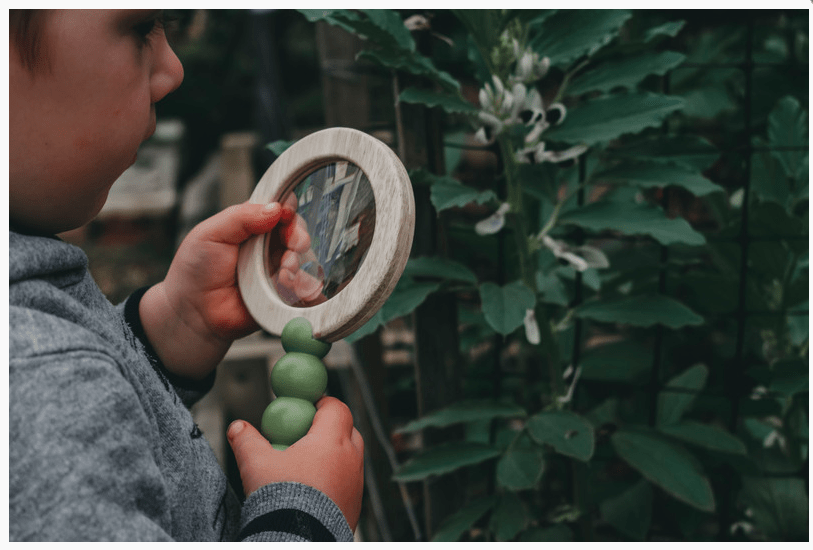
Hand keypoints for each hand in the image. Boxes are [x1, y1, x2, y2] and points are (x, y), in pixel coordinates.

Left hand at [139, 202, 287, 378]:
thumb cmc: (195, 272)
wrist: (194, 313)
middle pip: (297, 232)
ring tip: (283, 271)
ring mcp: (276, 271)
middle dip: (298, 236)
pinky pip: (303, 287)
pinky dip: (300, 284)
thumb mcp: (210, 234)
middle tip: (292, 243)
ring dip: (297, 262)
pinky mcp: (282, 295)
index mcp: (251, 227)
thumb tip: (275, 209)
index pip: (279, 210)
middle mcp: (267, 247)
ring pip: (304, 259)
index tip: (286, 214)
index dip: (287, 210)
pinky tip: (285, 285)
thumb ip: (240, 217)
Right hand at [227, 396, 363, 530]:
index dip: (322, 403)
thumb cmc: (282, 501)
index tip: (307, 406)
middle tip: (306, 433)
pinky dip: (336, 478)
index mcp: (331, 440)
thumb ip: (246, 441)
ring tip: (307, 463)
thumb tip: (237, 427)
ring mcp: (356, 483)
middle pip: (347, 430)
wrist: (298, 541)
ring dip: (333, 454)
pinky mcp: (356, 504)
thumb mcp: (256, 465)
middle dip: (329, 427)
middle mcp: (350, 459)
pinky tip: (314, 488)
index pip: (336, 407)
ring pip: (350, 457)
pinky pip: (349, 482)